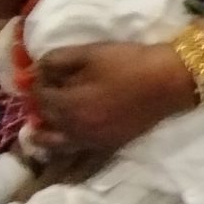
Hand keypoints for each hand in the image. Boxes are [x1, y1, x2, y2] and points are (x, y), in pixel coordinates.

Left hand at [29, 41, 196, 153]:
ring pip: (54, 143)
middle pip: (45, 118)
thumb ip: (56, 60)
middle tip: (45, 89)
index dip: (37, 82)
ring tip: (42, 123)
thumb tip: (35, 69)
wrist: (168, 81)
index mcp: (68, 104)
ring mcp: (90, 140)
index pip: (39, 95)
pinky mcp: (107, 145)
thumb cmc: (129, 63)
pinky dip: (63, 145)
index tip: (43, 72)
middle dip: (40, 103)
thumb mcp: (90, 53)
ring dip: (44, 132)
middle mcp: (74, 128)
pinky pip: (75, 151)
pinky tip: (65, 135)